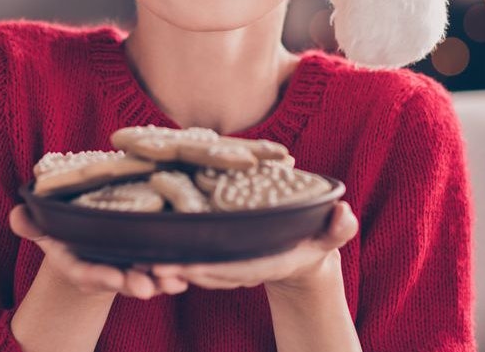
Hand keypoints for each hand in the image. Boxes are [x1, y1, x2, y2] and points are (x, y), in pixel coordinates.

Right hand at [9, 204, 189, 299]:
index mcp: (75, 261)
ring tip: (175, 283)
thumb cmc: (62, 228)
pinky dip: (172, 274)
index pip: (84, 273)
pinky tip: (186, 276)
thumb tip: (17, 215)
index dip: (98, 277)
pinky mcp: (144, 261)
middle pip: (118, 279)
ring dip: (158, 282)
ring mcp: (124, 266)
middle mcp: (101, 268)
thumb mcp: (44, 225)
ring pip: (142, 277)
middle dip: (132, 284)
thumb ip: (31, 224)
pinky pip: (159, 270)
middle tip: (146, 288)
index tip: (112, 279)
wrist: (83, 236)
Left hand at [150, 200, 358, 292]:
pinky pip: (193, 254)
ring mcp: (229, 259)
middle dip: (181, 271)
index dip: (214, 269)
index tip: (189, 269)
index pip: (238, 268)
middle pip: (209, 270)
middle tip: (152, 267)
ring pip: (196, 265)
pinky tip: (144, 247)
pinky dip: (172, 254)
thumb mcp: (331, 234)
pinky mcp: (217, 250)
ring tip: (140, 263)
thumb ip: (338, 228)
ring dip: (170, 267)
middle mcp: (243, 264)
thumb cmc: (316, 238)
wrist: (303, 251)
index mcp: (267, 262)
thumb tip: (344, 214)